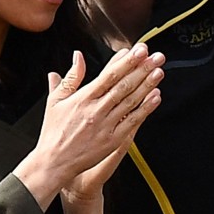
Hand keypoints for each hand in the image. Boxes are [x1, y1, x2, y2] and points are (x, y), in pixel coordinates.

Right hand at [14, 44, 163, 207]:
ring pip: (130, 101)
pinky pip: (132, 121)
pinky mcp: (113, 140)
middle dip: (141, 69)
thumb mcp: (55, 100)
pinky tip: (155, 97)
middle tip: (156, 57)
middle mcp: (96, 110)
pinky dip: (145, 109)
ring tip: (159, 72)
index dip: (125, 61)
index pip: (108, 75)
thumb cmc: (54, 132)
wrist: (54, 162)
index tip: (137, 50)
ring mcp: (106, 125)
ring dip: (147, 85)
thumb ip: (70, 77)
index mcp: (83, 98)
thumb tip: (77, 56)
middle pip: (123, 85)